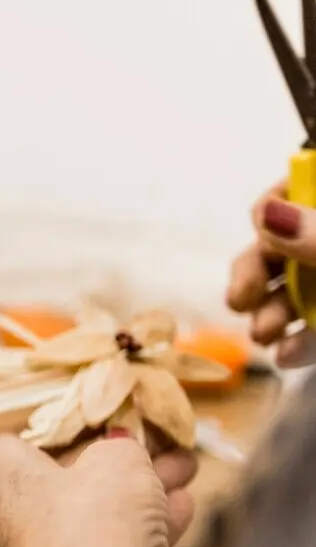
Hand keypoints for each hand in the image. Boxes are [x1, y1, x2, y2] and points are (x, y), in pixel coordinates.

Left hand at [0, 432, 196, 546]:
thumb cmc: (92, 521)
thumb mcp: (119, 462)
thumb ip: (122, 447)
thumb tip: (119, 450)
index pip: (15, 438)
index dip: (60, 427)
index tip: (102, 423)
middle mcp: (2, 515)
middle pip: (63, 477)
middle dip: (119, 461)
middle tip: (164, 447)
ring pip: (89, 514)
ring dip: (139, 495)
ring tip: (185, 474)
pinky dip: (137, 531)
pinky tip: (182, 512)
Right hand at [228, 181, 315, 366]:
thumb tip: (266, 212)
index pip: (295, 191)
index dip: (272, 209)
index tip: (260, 228)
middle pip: (281, 247)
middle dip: (254, 274)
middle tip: (239, 300)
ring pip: (293, 290)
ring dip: (268, 313)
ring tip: (262, 336)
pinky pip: (315, 327)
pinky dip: (298, 343)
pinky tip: (286, 356)